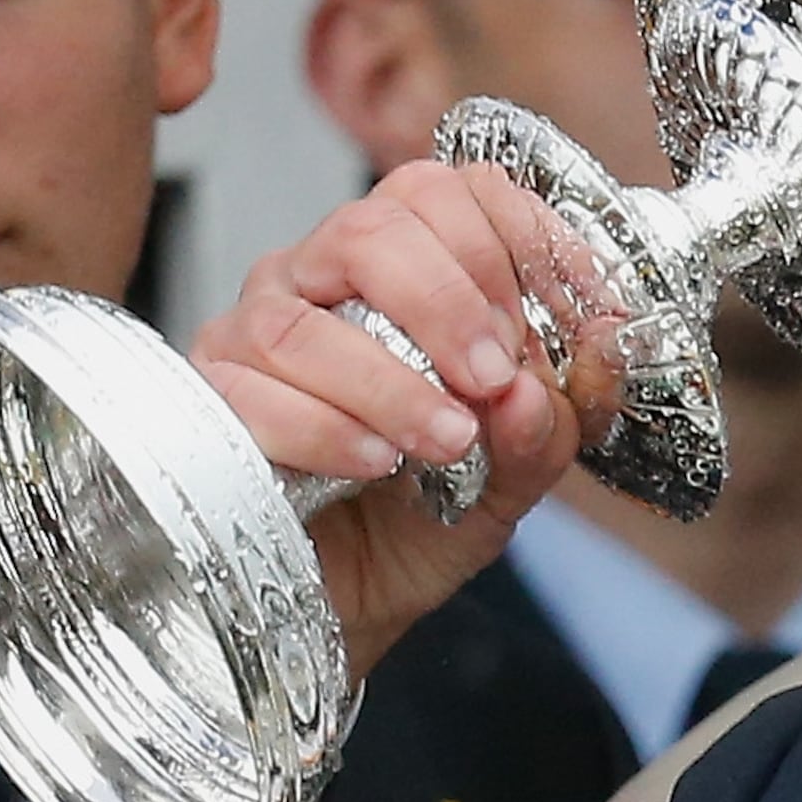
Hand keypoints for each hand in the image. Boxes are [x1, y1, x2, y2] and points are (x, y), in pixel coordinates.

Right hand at [194, 162, 601, 673]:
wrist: (349, 610)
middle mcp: (319, 282)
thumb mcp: (514, 477)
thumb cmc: (420, 523)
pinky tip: (374, 463)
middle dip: (446, 299)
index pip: (443, 191)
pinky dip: (325, 429)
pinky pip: (252, 394)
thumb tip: (590, 356)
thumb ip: (557, 420)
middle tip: (494, 377)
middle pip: (369, 227)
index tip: (557, 313)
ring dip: (390, 382)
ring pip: (303, 320)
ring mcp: (253, 335)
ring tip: (448, 442)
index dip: (509, 238)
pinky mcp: (211, 402)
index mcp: (401, 270)